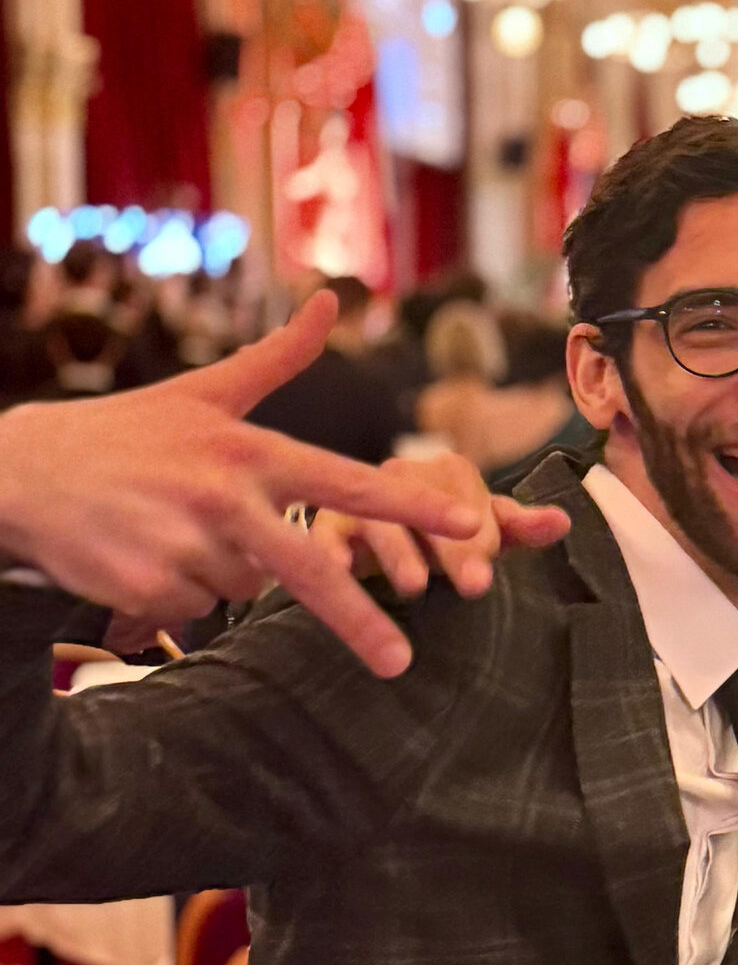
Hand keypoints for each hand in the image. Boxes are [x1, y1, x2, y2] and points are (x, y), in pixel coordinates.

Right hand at [0, 292, 490, 677]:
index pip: (343, 482)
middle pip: (310, 572)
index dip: (407, 505)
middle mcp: (223, 500)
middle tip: (402, 662)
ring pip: (243, 589)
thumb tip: (330, 302)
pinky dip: (180, 591)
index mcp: (247, 451)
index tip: (465, 523)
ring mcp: (184, 547)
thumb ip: (277, 358)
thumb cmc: (125, 432)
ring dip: (221, 570)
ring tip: (170, 527)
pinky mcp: (147, 588)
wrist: (21, 473)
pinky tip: (142, 553)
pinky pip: (197, 609)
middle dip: (360, 622)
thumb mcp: (202, 392)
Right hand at [310, 457, 568, 601]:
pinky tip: (340, 571)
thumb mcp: (480, 532)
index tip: (487, 575)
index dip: (480, 536)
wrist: (369, 536)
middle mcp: (402, 476)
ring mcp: (360, 497)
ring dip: (398, 554)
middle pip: (430, 509)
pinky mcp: (326, 524)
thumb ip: (518, 527)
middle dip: (453, 551)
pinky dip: (331, 552)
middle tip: (475, 586)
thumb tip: (562, 523)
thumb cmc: (437, 537)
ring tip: (416, 587)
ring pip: (382, 523)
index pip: (468, 499)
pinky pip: (326, 537)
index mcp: (445, 472)